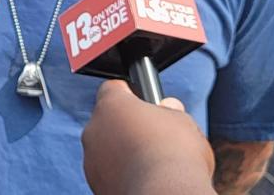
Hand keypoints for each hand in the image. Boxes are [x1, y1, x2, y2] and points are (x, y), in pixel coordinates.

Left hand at [82, 80, 214, 194]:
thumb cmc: (175, 155)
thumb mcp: (182, 121)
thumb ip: (170, 111)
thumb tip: (169, 107)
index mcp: (112, 104)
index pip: (114, 88)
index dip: (131, 94)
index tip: (146, 104)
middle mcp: (94, 129)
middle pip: (108, 120)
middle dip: (127, 125)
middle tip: (153, 136)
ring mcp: (90, 161)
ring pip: (106, 148)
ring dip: (122, 152)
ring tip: (150, 163)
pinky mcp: (95, 186)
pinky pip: (108, 173)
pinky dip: (121, 174)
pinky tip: (143, 179)